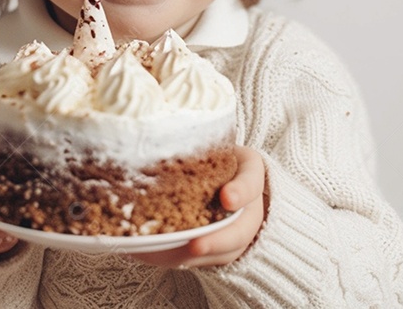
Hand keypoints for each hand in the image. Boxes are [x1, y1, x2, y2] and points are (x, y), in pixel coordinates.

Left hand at [128, 146, 265, 268]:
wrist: (218, 169)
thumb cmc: (210, 151)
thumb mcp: (208, 140)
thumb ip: (191, 141)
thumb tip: (151, 140)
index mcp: (250, 170)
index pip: (251, 181)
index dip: (241, 191)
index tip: (227, 198)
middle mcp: (251, 206)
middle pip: (242, 230)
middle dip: (217, 241)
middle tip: (195, 246)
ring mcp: (240, 231)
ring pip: (224, 253)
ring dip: (194, 258)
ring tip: (163, 256)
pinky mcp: (221, 249)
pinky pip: (206, 262)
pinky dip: (179, 260)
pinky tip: (152, 256)